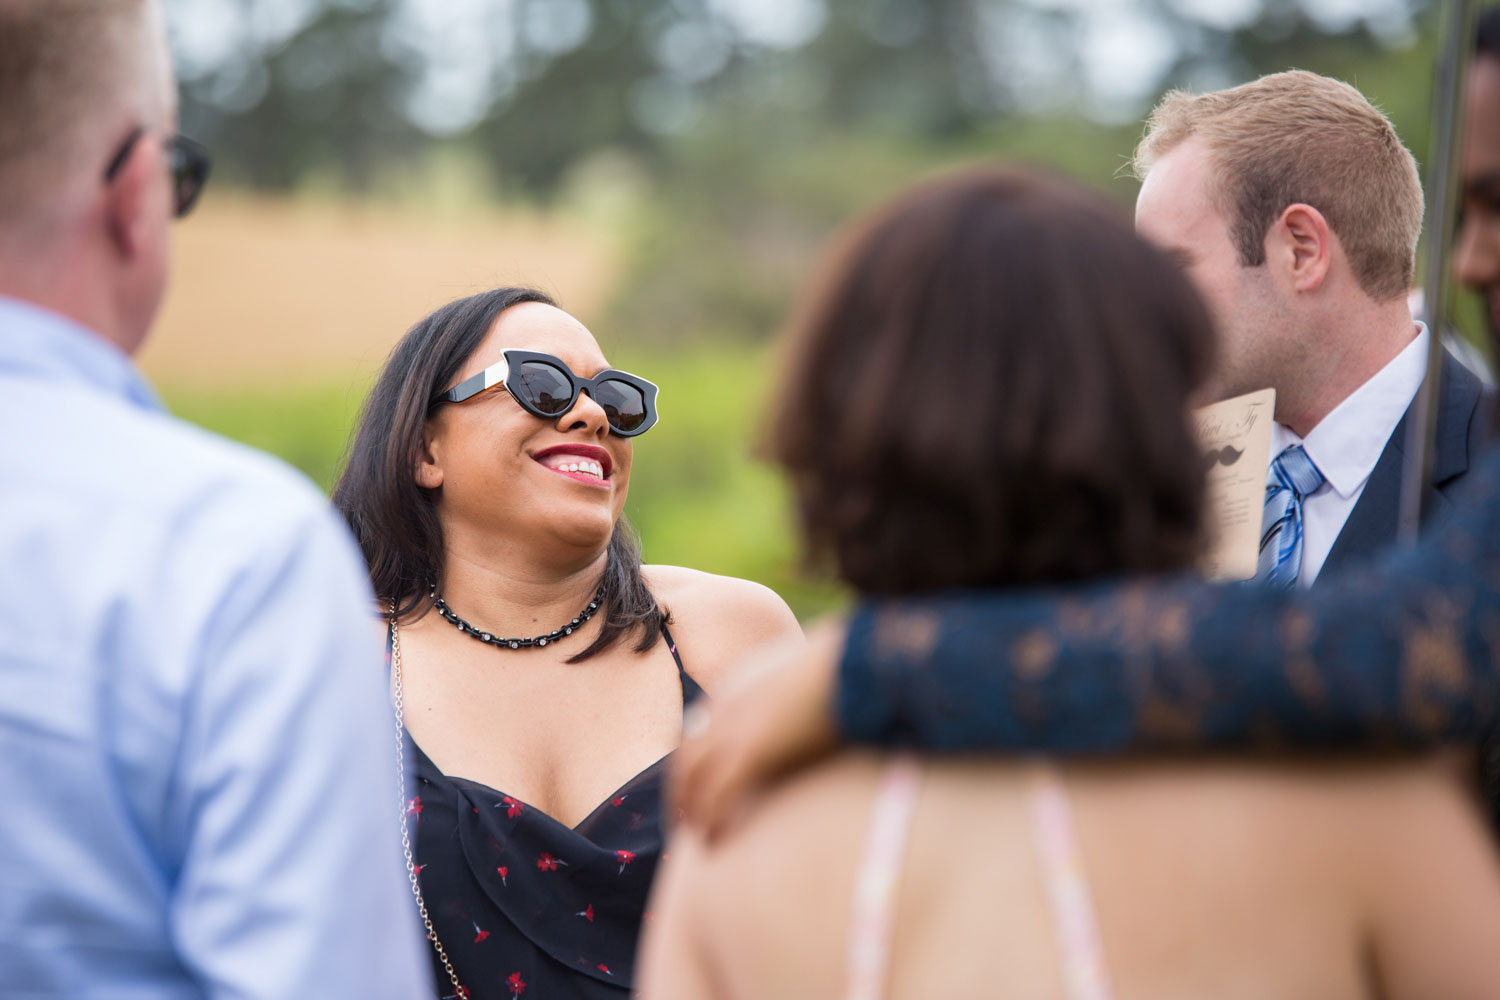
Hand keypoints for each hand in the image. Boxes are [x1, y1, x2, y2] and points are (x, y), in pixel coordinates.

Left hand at [670, 619, 845, 841]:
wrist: (854, 661)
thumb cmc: (842, 667)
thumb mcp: (801, 677)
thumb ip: (786, 695)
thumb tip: (802, 708)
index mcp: (735, 688)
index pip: (697, 731)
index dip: (694, 765)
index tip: (699, 786)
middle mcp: (725, 708)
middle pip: (686, 759)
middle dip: (682, 793)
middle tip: (688, 821)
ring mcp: (735, 728)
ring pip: (693, 780)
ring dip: (692, 812)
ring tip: (702, 838)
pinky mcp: (752, 752)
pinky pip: (718, 796)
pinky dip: (712, 821)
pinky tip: (717, 842)